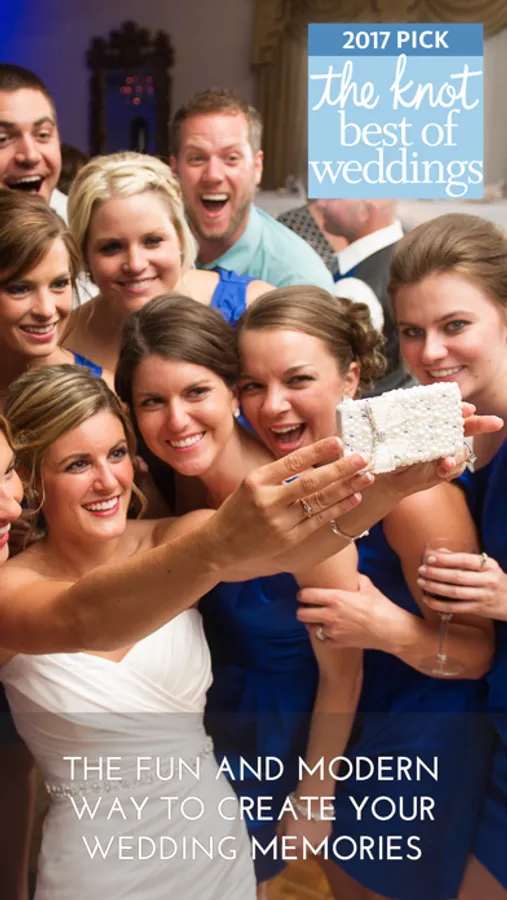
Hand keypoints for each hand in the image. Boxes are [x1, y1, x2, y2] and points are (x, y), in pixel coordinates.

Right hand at [205, 438, 374, 571]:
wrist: (220, 544)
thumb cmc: (239, 508)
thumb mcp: (251, 484)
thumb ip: (279, 474)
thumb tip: (317, 459)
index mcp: (257, 480)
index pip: (293, 461)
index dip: (318, 451)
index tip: (338, 442)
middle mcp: (268, 500)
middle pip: (311, 482)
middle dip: (340, 469)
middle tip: (362, 458)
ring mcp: (280, 522)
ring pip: (319, 502)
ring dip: (346, 488)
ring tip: (366, 477)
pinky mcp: (289, 538)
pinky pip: (319, 520)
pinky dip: (338, 508)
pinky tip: (353, 497)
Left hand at [277, 809, 331, 857]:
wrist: (312, 802)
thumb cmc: (294, 810)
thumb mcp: (282, 820)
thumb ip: (280, 832)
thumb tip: (279, 839)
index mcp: (291, 844)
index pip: (287, 858)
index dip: (286, 852)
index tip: (287, 847)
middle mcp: (303, 848)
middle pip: (300, 856)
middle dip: (297, 851)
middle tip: (297, 840)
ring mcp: (316, 844)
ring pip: (311, 851)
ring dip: (308, 846)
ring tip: (308, 834)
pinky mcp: (325, 838)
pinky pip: (320, 842)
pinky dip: (317, 838)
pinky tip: (316, 828)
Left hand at [298, 574, 403, 649]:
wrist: (391, 631)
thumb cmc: (380, 606)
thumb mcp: (367, 586)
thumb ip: (354, 577)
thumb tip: (349, 572)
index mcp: (335, 598)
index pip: (305, 595)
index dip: (302, 593)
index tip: (305, 593)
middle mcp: (330, 615)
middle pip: (301, 613)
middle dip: (303, 609)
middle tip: (309, 607)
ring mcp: (332, 631)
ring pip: (308, 627)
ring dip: (311, 622)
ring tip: (318, 618)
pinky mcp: (337, 643)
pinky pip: (320, 639)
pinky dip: (321, 634)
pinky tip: (328, 629)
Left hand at [380, 404, 502, 501]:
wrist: (390, 474)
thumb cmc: (391, 449)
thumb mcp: (392, 435)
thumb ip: (399, 427)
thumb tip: (397, 416)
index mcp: (434, 421)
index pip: (452, 412)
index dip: (462, 409)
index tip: (467, 408)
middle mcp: (444, 435)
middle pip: (469, 427)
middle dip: (483, 423)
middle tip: (496, 423)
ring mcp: (447, 452)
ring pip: (462, 451)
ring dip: (457, 455)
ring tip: (445, 462)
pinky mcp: (446, 469)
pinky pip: (456, 468)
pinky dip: (451, 469)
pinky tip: (442, 470)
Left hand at [417, 551, 506, 620]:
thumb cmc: (492, 578)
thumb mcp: (484, 566)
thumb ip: (462, 558)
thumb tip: (438, 551)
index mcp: (489, 565)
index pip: (464, 560)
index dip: (445, 559)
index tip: (429, 558)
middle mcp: (488, 580)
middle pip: (457, 577)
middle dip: (436, 573)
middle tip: (421, 570)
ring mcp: (483, 596)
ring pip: (454, 593)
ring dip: (434, 587)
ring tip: (421, 582)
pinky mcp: (478, 609)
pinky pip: (455, 607)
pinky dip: (438, 604)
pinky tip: (427, 599)